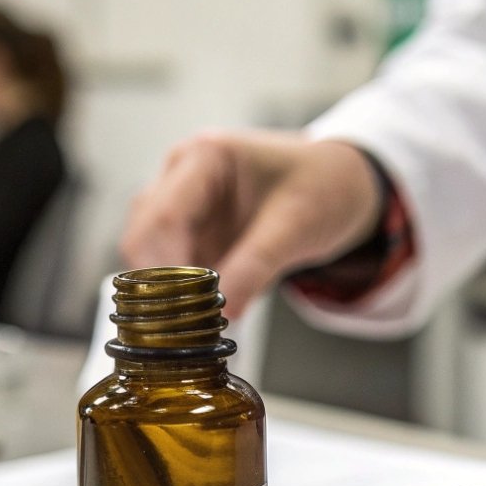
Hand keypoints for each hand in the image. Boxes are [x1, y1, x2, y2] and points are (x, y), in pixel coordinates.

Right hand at [121, 131, 382, 314]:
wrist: (342, 183)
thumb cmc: (323, 186)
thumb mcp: (296, 227)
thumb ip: (257, 267)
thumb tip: (226, 312)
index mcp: (204, 158)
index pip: (161, 216)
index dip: (162, 267)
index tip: (179, 311)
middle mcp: (181, 176)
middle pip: (144, 236)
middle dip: (160, 283)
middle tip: (186, 328)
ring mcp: (183, 205)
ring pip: (150, 255)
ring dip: (168, 292)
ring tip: (200, 324)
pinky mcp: (192, 233)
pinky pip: (172, 268)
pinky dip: (183, 295)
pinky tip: (205, 314)